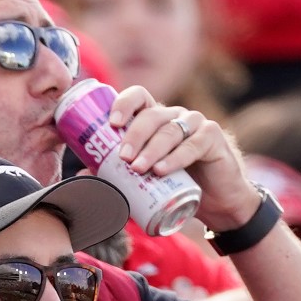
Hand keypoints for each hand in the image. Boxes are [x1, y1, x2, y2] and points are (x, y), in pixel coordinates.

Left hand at [107, 86, 262, 231]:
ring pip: (170, 131)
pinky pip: (193, 144)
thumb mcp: (146, 180)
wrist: (218, 203)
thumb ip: (117, 175)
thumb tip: (83, 175)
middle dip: (134, 135)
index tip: (111, 123)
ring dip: (152, 150)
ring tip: (139, 169)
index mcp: (155, 119)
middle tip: (122, 157)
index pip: (138, 97)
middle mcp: (175, 116)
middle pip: (152, 115)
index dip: (124, 104)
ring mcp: (196, 124)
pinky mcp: (213, 138)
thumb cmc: (179, 187)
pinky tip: (163, 170)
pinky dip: (176, 158)